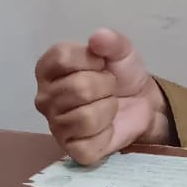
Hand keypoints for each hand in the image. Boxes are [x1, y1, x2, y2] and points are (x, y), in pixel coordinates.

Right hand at [33, 28, 169, 163]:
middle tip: (109, 87)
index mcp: (48, 69)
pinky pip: (90, 142)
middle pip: (78, 88)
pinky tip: (107, 127)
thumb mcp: (121, 51)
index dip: (90, 58)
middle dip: (105, 85)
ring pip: (85, 116)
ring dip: (108, 107)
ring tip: (108, 104)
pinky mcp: (72, 150)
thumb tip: (98, 37)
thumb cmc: (121, 74)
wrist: (142, 102)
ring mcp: (55, 126)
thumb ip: (112, 41)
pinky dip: (107, 132)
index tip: (100, 63)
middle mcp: (44, 98)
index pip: (62, 58)